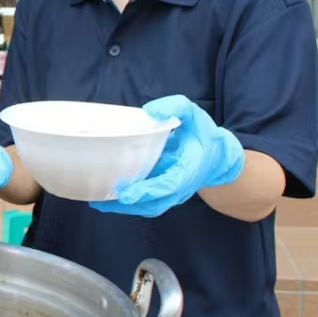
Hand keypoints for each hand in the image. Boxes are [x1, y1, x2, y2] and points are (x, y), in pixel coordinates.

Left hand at [89, 94, 244, 217]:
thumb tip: (151, 110)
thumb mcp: (194, 114)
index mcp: (190, 168)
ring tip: (99, 202)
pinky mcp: (163, 193)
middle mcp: (180, 186)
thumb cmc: (204, 135)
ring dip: (124, 208)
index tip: (128, 193)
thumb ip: (176, 108)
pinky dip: (126, 205)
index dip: (149, 190)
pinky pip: (146, 203)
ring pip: (149, 207)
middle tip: (106, 199)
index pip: (170, 184)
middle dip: (130, 203)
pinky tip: (106, 199)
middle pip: (156, 203)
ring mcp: (172, 193)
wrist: (218, 157)